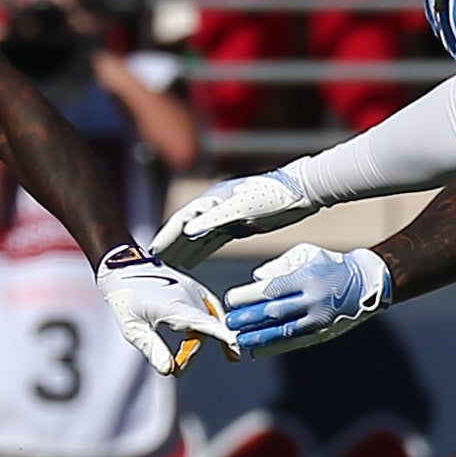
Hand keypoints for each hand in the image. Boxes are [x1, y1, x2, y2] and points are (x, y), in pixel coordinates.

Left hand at [95, 245, 237, 374]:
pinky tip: (221, 338)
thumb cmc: (124, 299)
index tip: (236, 349)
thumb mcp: (133, 329)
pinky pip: (211, 308)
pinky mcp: (194, 288)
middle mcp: (188, 296)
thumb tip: (168, 371)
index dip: (222, 336)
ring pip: (209, 320)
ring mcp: (193, 290)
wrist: (122, 268)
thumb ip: (152, 349)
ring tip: (198, 361)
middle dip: (192, 353)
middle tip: (176, 370)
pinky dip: (214, 324)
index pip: (204, 324)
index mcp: (173, 306)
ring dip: (203, 340)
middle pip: (203, 330)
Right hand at [149, 165, 317, 268]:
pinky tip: (194, 261)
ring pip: (199, 236)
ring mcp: (227, 215)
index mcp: (213, 200)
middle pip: (187, 228)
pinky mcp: (239, 224)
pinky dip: (201, 250)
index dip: (167, 235)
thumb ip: (214, 219)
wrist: (302, 191)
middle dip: (171, 244)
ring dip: (184, 250)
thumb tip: (188, 230)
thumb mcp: (243, 208)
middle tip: (155, 261)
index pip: (183, 219)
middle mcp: (215, 207)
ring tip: (170, 265)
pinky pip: (213, 240)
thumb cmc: (274, 196)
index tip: (153, 250)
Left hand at [223, 243, 390, 357]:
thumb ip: (278, 266)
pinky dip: (274, 347)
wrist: (367, 282)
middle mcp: (313, 299)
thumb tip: (256, 279)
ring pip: (283, 331)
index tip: (230, 300)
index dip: (247, 297)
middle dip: (247, 319)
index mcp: (306, 278)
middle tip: (229, 322)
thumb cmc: (329, 266)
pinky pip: (295, 342)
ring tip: (239, 340)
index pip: (270, 289)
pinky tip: (257, 351)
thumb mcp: (306, 256)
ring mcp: (319, 319)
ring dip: (257, 337)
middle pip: (273, 312)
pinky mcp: (323, 333)